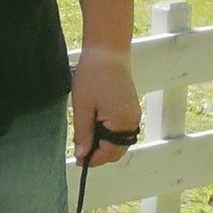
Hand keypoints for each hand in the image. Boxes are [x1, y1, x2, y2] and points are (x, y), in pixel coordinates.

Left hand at [71, 48, 140, 165]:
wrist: (107, 52)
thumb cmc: (93, 76)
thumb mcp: (83, 107)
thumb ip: (83, 133)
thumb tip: (82, 155)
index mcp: (122, 122)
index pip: (109, 152)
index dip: (93, 159)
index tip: (78, 160)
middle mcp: (132, 121)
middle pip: (117, 150)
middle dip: (100, 154)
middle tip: (81, 150)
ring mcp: (133, 114)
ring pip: (120, 141)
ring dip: (105, 144)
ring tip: (86, 137)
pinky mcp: (131, 109)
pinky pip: (122, 130)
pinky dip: (109, 135)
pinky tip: (95, 127)